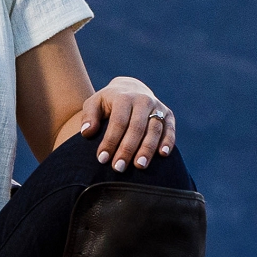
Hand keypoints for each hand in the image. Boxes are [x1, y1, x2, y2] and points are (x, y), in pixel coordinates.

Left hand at [60, 77, 176, 168]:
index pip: (118, 122)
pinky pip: (169, 129)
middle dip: (127, 149)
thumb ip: (89, 116)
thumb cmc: (108, 102)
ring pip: (154, 129)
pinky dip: (168, 142)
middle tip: (119, 168)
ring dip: (147, 149)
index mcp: (123, 97)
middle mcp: (142, 100)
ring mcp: (157, 107)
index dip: (110, 141)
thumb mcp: (94, 103)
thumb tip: (87, 133)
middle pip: (136, 128)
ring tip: (139, 166)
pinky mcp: (168, 114)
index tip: (102, 159)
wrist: (131, 89)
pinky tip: (162, 155)